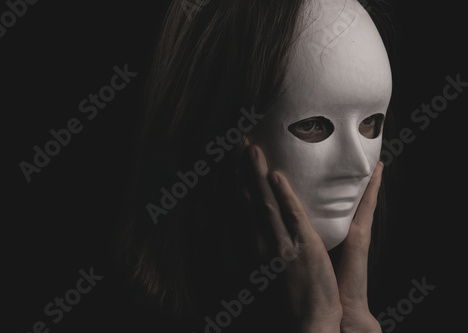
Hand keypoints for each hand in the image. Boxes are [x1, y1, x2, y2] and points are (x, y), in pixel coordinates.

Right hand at [240, 144, 382, 332]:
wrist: (306, 325)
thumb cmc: (290, 300)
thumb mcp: (268, 273)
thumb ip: (263, 249)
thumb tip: (259, 229)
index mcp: (256, 247)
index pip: (243, 208)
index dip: (238, 182)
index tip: (235, 162)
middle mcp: (262, 243)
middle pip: (249, 199)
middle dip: (243, 169)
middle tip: (241, 142)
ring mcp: (280, 245)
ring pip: (265, 202)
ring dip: (257, 173)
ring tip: (253, 148)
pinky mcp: (301, 249)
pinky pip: (291, 217)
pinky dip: (283, 195)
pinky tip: (277, 175)